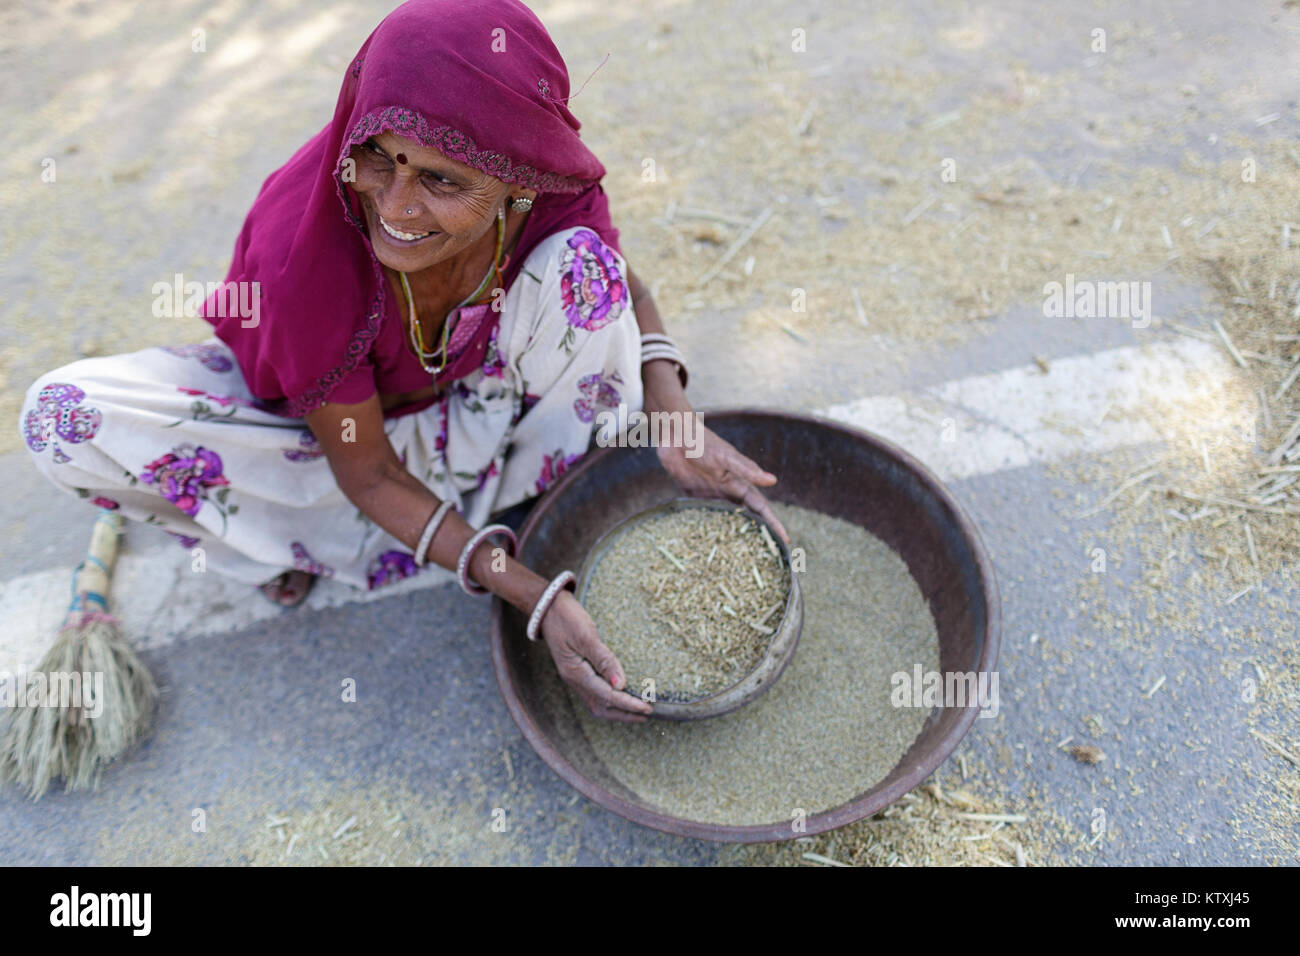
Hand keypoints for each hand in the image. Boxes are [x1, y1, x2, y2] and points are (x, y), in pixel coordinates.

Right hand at [540, 590, 653, 722]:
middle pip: (602, 707)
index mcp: (576, 673)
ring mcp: (574, 678)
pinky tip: (621, 699)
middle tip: (648, 713)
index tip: (647, 707)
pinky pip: (595, 695)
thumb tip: (620, 683)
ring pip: (597, 704)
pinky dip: (610, 702)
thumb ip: (604, 660)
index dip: (629, 704)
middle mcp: (574, 680)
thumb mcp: (586, 636)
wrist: (548, 609)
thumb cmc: (567, 618)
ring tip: (638, 711)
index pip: (607, 696)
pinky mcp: (577, 673)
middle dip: (625, 714)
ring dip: (618, 711)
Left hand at [656, 425, 789, 544]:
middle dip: (757, 535)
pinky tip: (708, 545)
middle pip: (746, 518)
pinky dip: (707, 529)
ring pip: (726, 520)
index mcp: (740, 483)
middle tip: (767, 557)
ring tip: (738, 558)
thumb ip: (747, 470)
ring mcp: (711, 495)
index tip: (785, 542)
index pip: (761, 508)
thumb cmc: (703, 443)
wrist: (675, 435)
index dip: (773, 524)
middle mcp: (728, 492)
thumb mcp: (726, 457)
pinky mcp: (694, 496)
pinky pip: (703, 517)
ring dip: (731, 535)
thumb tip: (772, 481)